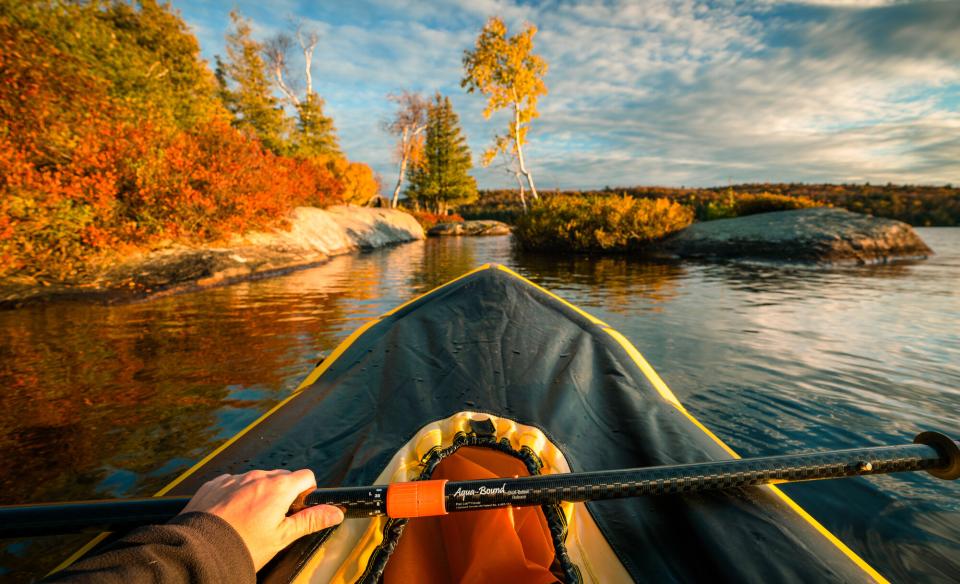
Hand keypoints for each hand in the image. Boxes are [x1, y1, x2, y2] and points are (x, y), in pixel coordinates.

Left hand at [181, 469, 343, 570]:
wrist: (199, 550)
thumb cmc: (242, 546)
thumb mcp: (282, 537)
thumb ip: (310, 520)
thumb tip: (336, 512)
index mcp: (279, 488)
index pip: (306, 476)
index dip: (306, 492)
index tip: (298, 508)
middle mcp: (257, 476)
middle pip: (281, 477)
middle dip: (282, 493)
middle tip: (273, 520)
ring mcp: (234, 478)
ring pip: (256, 479)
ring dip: (258, 493)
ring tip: (248, 520)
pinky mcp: (215, 484)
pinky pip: (232, 483)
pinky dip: (235, 494)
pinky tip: (230, 515)